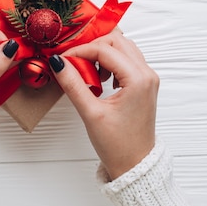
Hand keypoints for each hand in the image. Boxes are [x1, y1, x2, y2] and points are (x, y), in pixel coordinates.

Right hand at [49, 30, 158, 179]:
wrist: (135, 165)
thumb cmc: (118, 145)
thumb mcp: (91, 113)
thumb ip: (73, 84)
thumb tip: (58, 63)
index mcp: (138, 79)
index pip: (105, 49)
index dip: (81, 50)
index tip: (63, 59)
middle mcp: (147, 74)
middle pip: (117, 40)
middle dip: (93, 47)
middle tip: (74, 62)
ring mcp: (148, 78)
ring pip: (123, 47)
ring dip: (102, 53)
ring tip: (87, 72)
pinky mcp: (144, 84)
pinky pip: (127, 59)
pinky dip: (110, 61)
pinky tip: (99, 78)